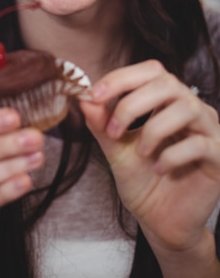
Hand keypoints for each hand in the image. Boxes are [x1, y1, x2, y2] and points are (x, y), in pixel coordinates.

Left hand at [80, 60, 219, 253]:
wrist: (160, 221)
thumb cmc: (141, 179)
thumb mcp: (115, 148)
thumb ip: (101, 123)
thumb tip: (84, 98)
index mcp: (167, 100)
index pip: (150, 71)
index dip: (122, 78)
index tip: (94, 95)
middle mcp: (191, 108)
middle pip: (168, 83)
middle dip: (133, 104)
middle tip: (113, 129)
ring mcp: (208, 130)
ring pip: (186, 108)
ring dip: (154, 130)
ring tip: (141, 153)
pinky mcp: (218, 156)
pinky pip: (198, 144)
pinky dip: (171, 155)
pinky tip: (159, 169)